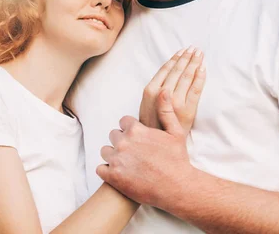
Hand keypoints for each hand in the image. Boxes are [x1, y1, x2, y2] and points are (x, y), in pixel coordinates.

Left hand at [98, 91, 199, 208]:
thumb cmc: (178, 160)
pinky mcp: (112, 176)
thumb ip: (166, 111)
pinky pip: (100, 168)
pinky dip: (107, 171)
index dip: (130, 130)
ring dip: (113, 156)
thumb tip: (164, 91)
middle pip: (113, 135)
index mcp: (136, 130)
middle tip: (134, 153)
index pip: (123, 122)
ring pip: (105, 151)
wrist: (177, 188)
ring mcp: (117, 159)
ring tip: (127, 164)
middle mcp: (124, 142)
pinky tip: (120, 174)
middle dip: (122, 142)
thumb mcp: (176, 132)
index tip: (138, 139)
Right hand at [139, 46, 205, 133]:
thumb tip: (165, 76)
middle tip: (194, 48)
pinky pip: (196, 90)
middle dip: (186, 58)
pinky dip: (200, 78)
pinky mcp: (188, 110)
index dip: (175, 59)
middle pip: (177, 71)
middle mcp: (163, 94)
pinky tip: (203, 69)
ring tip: (199, 54)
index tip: (182, 51)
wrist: (157, 144)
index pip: (165, 70)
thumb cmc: (151, 125)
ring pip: (186, 78)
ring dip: (194, 63)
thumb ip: (154, 91)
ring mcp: (176, 102)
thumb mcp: (146, 105)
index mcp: (151, 91)